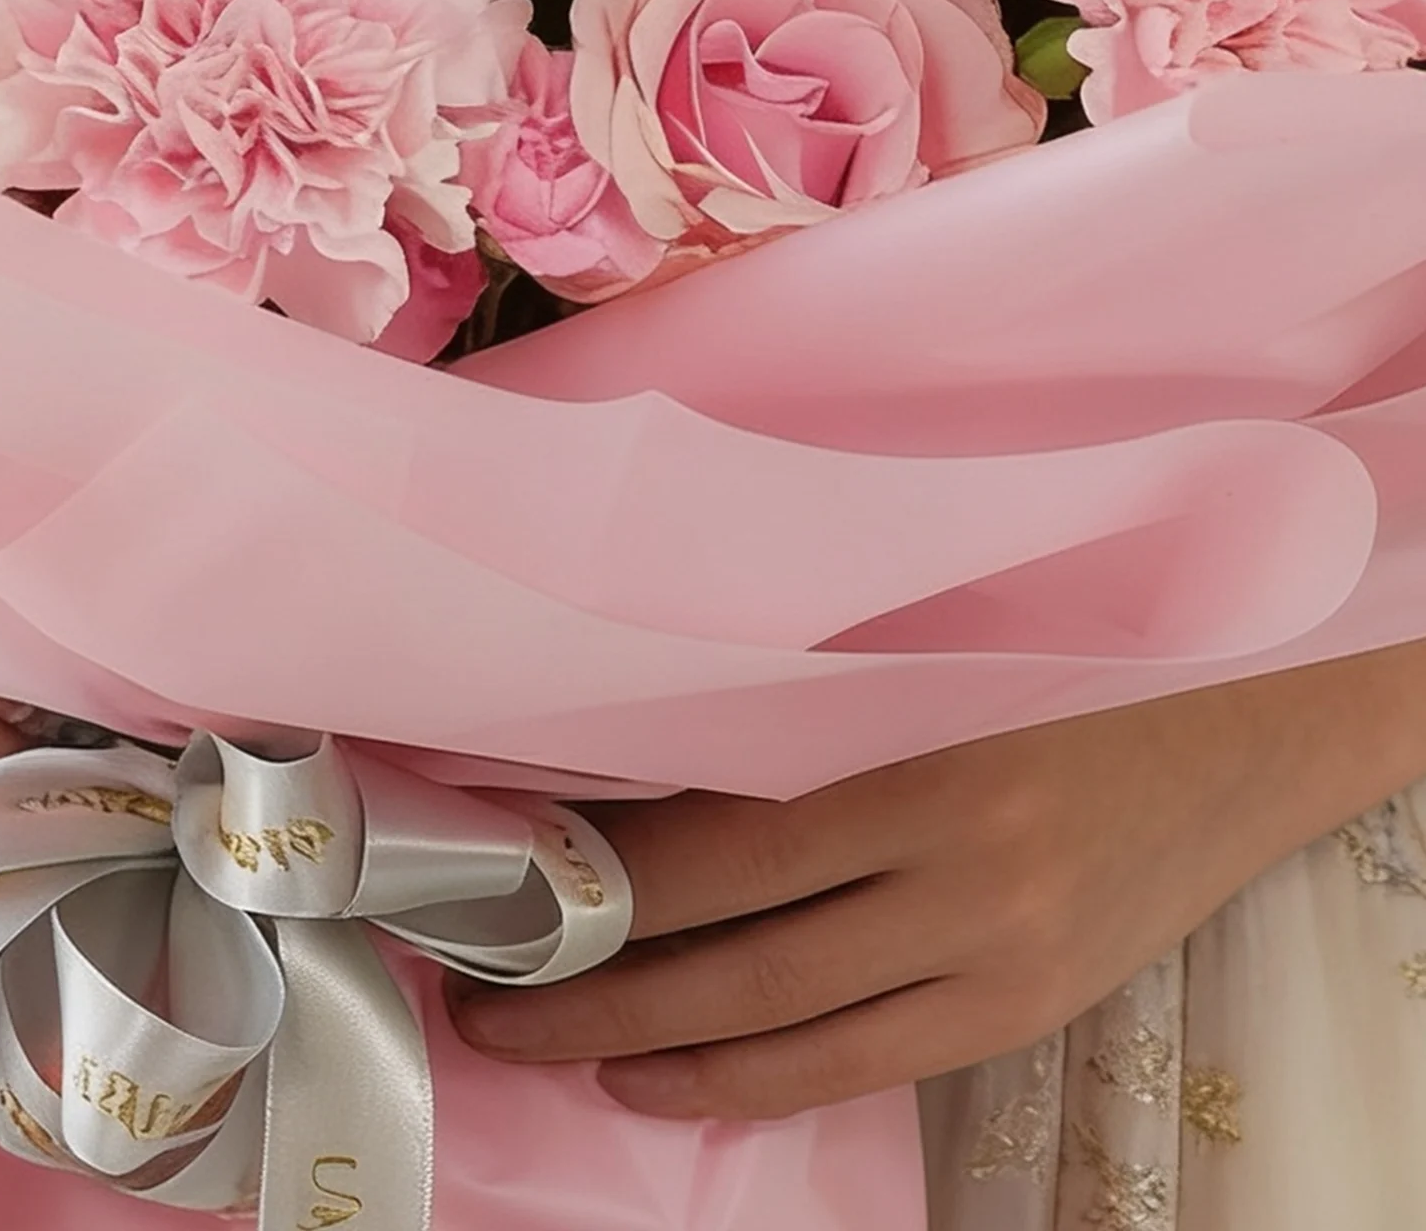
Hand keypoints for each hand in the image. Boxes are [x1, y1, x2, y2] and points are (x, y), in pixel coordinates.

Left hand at [452, 645, 1425, 1120]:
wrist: (1250, 710)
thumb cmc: (1068, 642)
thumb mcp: (929, 638)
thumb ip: (792, 689)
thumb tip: (622, 742)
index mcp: (917, 759)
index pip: (713, 849)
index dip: (591, 886)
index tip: (490, 884)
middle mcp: (957, 877)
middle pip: (726, 961)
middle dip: (583, 990)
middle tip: (474, 988)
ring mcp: (993, 958)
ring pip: (779, 1032)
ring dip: (638, 1049)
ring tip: (531, 1040)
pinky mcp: (1020, 1008)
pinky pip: (857, 1065)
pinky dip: (745, 1084)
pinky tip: (658, 1081)